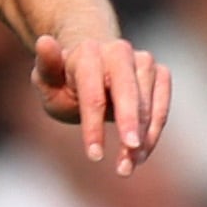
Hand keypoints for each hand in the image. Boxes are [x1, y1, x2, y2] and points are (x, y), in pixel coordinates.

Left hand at [32, 34, 170, 175]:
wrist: (90, 71)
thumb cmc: (63, 82)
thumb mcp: (46, 79)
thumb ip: (46, 65)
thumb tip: (44, 40)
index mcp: (87, 53)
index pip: (92, 92)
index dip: (93, 125)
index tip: (94, 155)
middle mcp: (119, 52)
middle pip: (127, 90)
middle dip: (130, 121)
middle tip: (130, 150)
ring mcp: (143, 61)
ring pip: (148, 102)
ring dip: (142, 137)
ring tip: (127, 166)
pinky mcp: (160, 74)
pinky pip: (162, 106)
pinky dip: (154, 132)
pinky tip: (140, 155)